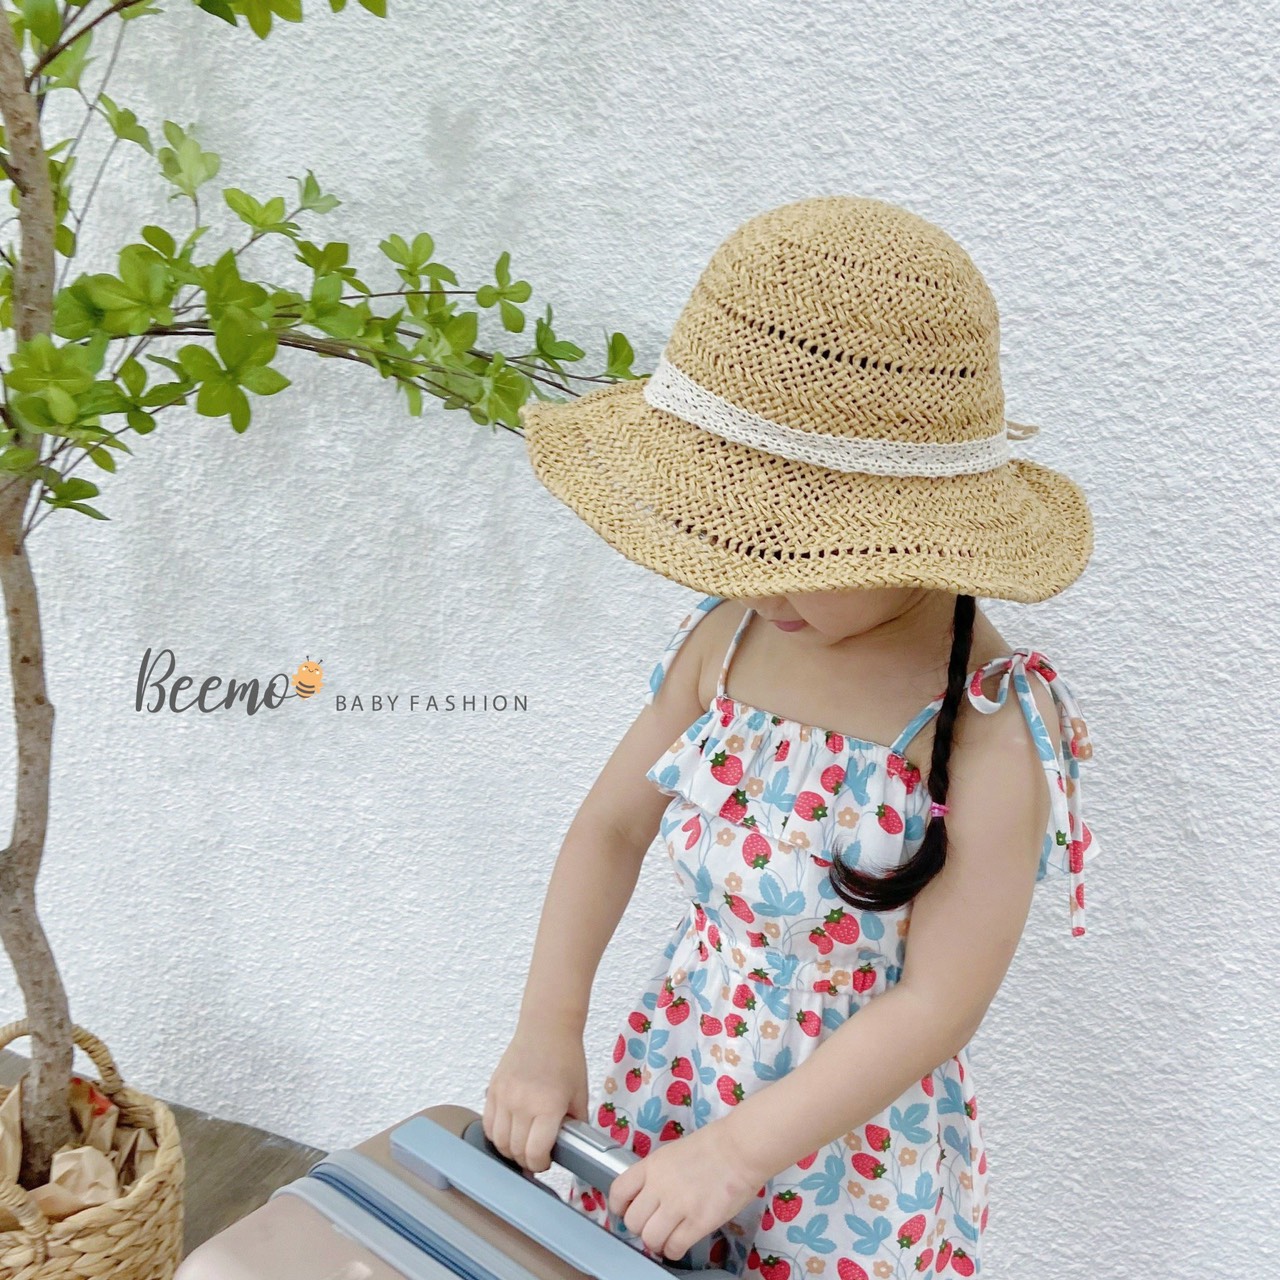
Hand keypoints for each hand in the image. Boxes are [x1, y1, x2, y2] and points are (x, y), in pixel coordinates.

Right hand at [483, 1025, 588, 1173]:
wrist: (547, 1028)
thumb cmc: (567, 1058)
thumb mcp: (580, 1094)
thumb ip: (575, 1124)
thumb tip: (572, 1148)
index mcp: (547, 1106)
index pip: (534, 1152)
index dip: (541, 1164)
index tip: (546, 1161)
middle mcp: (521, 1103)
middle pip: (514, 1150)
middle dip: (526, 1160)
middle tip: (536, 1155)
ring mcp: (503, 1096)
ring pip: (497, 1140)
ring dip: (509, 1149)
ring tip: (522, 1144)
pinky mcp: (492, 1089)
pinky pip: (487, 1123)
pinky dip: (496, 1134)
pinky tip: (509, 1131)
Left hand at [606, 1118, 767, 1262]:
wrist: (741, 1148)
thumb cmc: (713, 1145)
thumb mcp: (673, 1153)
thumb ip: (657, 1174)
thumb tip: (649, 1195)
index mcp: (652, 1165)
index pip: (619, 1191)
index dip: (619, 1206)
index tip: (626, 1211)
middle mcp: (660, 1186)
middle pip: (632, 1221)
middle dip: (640, 1227)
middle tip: (653, 1225)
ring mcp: (678, 1206)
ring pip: (650, 1239)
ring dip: (656, 1242)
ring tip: (667, 1236)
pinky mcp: (698, 1223)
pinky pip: (674, 1248)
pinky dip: (673, 1251)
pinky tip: (680, 1243)